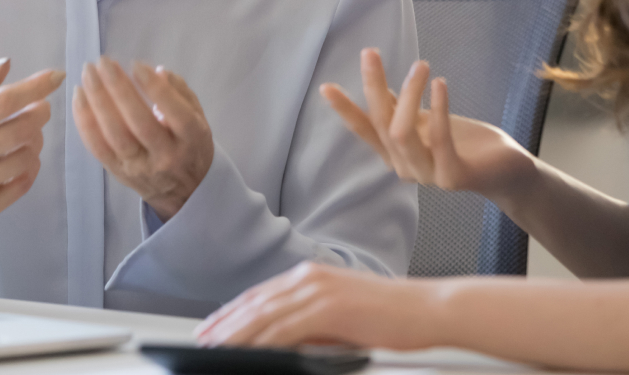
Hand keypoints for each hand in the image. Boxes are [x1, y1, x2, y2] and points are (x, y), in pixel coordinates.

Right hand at [0, 59, 63, 238]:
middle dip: (40, 113)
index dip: (34, 88)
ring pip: (27, 157)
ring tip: (25, 134)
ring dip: (35, 140)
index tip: (56, 76)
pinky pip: (22, 185)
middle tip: (40, 107)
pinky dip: (29, 168)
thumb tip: (6, 65)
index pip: (2, 103)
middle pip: (21, 130)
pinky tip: (20, 157)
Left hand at [72, 58, 213, 221]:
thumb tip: (157, 71)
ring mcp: (140, 167)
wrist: (184, 192)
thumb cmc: (191, 144)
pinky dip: (85, 122)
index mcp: (191, 138)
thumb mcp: (199, 116)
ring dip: (97, 102)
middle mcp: (166, 156)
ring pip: (114, 135)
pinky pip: (97, 148)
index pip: (174, 112)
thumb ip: (180, 91)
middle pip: (139, 123)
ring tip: (88, 74)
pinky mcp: (118, 174)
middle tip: (103, 63)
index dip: (154, 88)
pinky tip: (79, 97)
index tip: (136, 64)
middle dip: (118, 89)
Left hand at [196, 262, 434, 348]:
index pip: (261, 296)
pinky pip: (284, 328)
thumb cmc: (392, 318)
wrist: (428, 309)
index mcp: (312, 275)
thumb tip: (283, 343)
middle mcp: (310, 276)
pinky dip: (260, 341)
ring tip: (212, 349)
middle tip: (200, 341)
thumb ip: (311, 324)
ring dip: (233, 334)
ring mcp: (318, 289)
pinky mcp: (327, 307)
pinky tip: (246, 352)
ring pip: (263, 315)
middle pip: (255, 303)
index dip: (233, 313)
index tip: (212, 328)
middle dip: (224, 324)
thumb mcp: (342, 318)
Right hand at [320, 50, 533, 201]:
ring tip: (420, 65)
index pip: (364, 129)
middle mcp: (405, 167)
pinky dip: (437, 108)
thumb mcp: (427, 121)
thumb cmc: (464, 142)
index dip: (345, 109)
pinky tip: (439, 83)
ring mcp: (427, 175)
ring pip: (403, 132)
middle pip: (381, 123)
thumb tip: (378, 85)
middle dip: (372, 86)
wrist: (505, 169)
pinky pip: (439, 139)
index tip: (326, 86)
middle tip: (369, 53)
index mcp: (395, 153)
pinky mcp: (453, 177)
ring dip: (409, 94)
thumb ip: (402, 109)